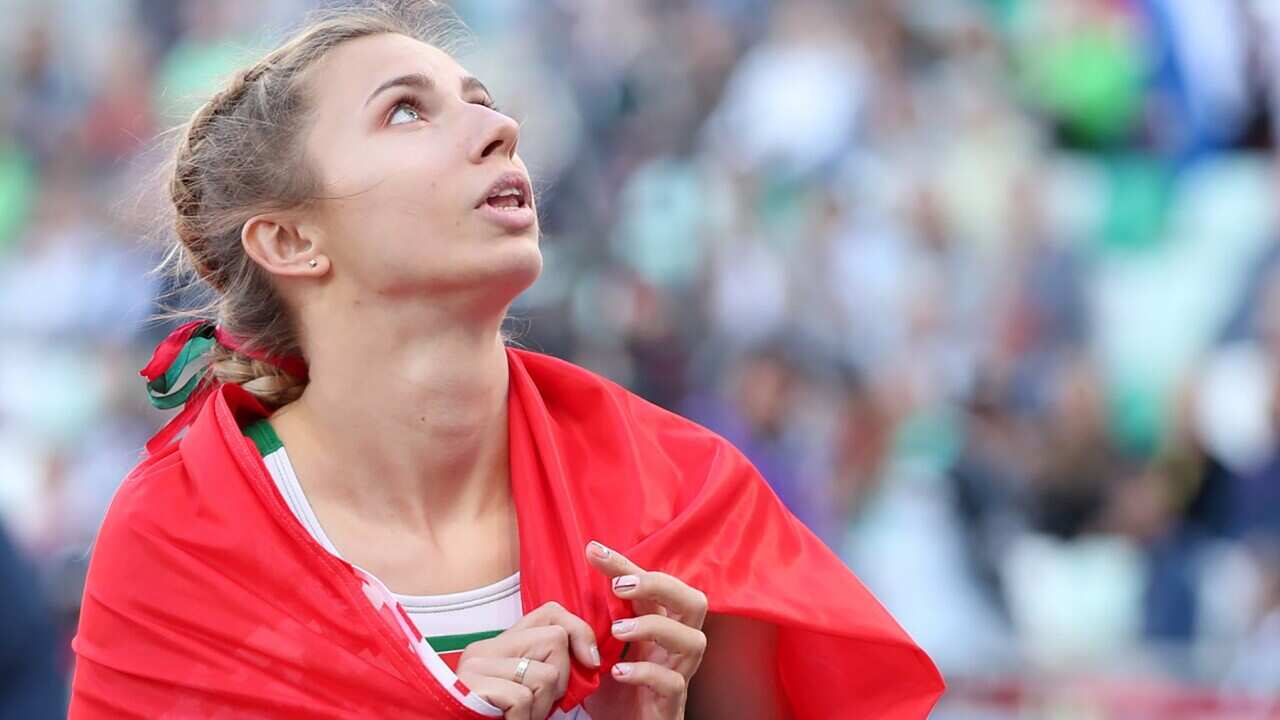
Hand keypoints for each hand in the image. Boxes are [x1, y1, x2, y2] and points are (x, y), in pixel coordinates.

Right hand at [457, 601, 599, 719]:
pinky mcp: (471, 684)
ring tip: (520, 717)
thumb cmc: (498, 718)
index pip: (550, 612)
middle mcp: (486, 647)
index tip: (590, 661)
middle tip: (538, 706)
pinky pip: (523, 698)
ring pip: (546, 674)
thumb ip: (548, 668)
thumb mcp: (528, 689)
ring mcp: (476, 664)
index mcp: (502, 644)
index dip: (579, 631)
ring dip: (542, 708)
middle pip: (555, 639)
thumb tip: (590, 658)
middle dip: (561, 680)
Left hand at [582, 541, 707, 719]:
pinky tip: (618, 672)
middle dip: (660, 586)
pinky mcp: (672, 704)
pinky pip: (672, 683)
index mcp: (660, 626)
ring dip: (655, 627)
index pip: (653, 586)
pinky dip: (645, 672)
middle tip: (621, 586)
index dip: (626, 565)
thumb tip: (567, 589)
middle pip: (694, 602)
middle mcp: (676, 646)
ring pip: (693, 640)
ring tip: (618, 630)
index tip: (594, 551)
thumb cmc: (614, 691)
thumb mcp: (600, 649)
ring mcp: (678, 674)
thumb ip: (594, 622)